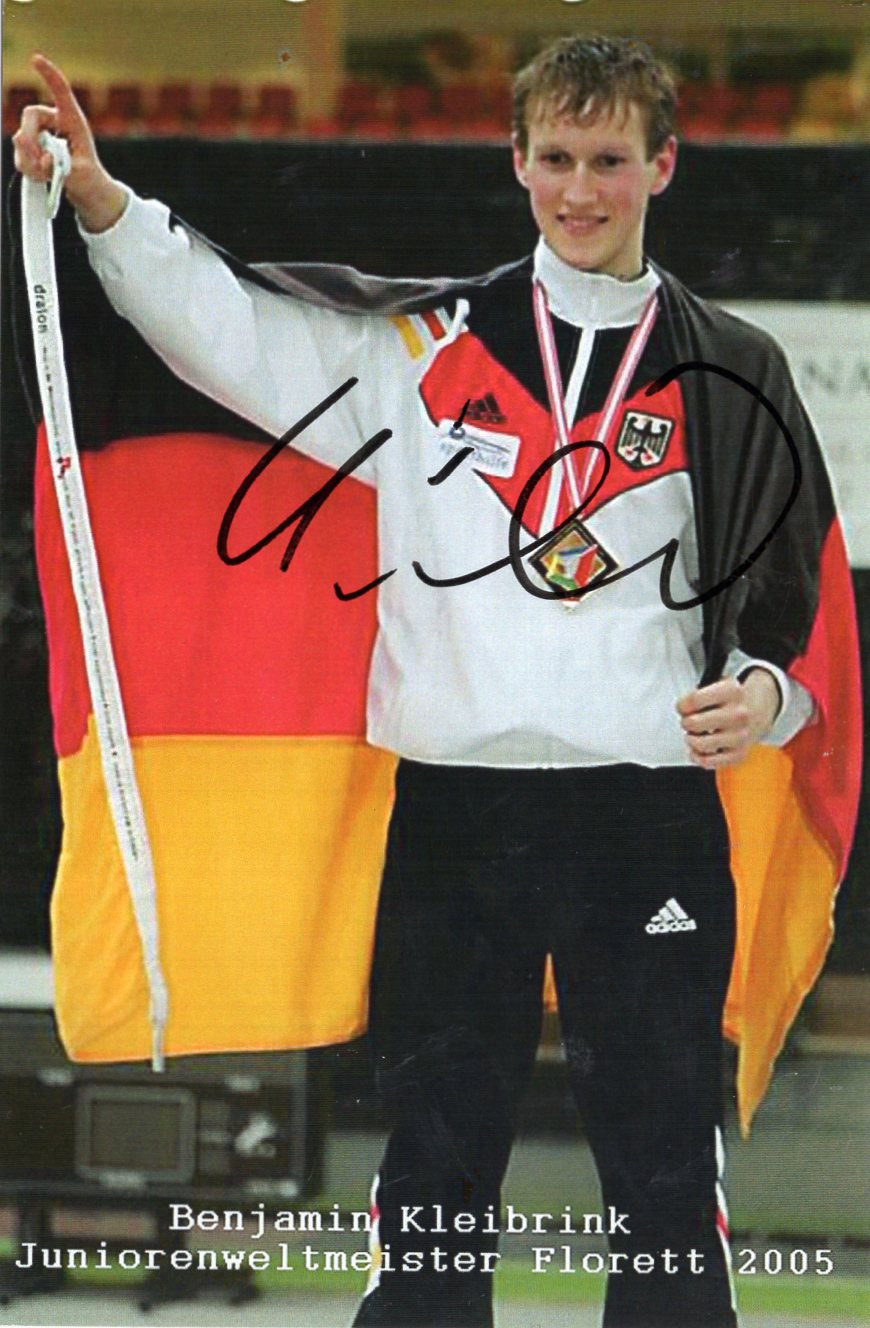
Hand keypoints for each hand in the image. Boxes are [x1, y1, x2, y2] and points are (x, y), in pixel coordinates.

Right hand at [12, 54, 126, 231]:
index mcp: (73, 121)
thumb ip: (63, 167)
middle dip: (29, 137)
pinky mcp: (32, 149)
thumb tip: (44, 159)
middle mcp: (54, 123)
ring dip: (29, 158)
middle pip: (30, 115)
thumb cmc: (90, 179)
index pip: (60, 92)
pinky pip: (20, 153)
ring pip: (21, 137)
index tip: (36, 59)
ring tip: (47, 174)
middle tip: (39, 160)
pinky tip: (41, 176)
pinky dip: (27, 167)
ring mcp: (41, 135)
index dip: (48, 74)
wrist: (86, 192)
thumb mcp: (82, 175)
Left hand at [676, 670, 779, 769]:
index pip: (694, 700)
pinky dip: (697, 756)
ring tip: (696, 734)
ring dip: (691, 740)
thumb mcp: (715, 684)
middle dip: (686, 722)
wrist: (753, 713)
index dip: (682, 705)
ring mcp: (740, 736)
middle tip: (690, 721)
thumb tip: (683, 709)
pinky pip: (708, 761)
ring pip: (699, 744)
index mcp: (732, 692)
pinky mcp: (739, 754)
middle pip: (694, 723)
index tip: (684, 707)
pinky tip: (698, 749)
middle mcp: (739, 714)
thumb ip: (696, 694)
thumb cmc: (728, 701)